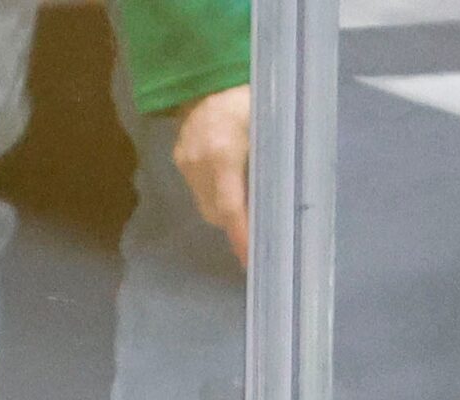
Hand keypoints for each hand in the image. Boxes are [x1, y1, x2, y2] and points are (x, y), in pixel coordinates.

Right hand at [173, 85, 251, 266]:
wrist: (209, 77)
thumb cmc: (248, 101)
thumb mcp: (268, 132)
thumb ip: (269, 169)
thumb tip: (280, 208)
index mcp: (223, 156)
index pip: (231, 210)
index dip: (241, 238)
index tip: (251, 262)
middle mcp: (199, 164)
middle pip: (217, 214)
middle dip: (236, 226)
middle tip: (260, 233)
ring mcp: (186, 163)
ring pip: (206, 205)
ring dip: (226, 211)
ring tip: (247, 207)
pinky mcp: (179, 159)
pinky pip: (198, 189)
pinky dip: (215, 194)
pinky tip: (230, 185)